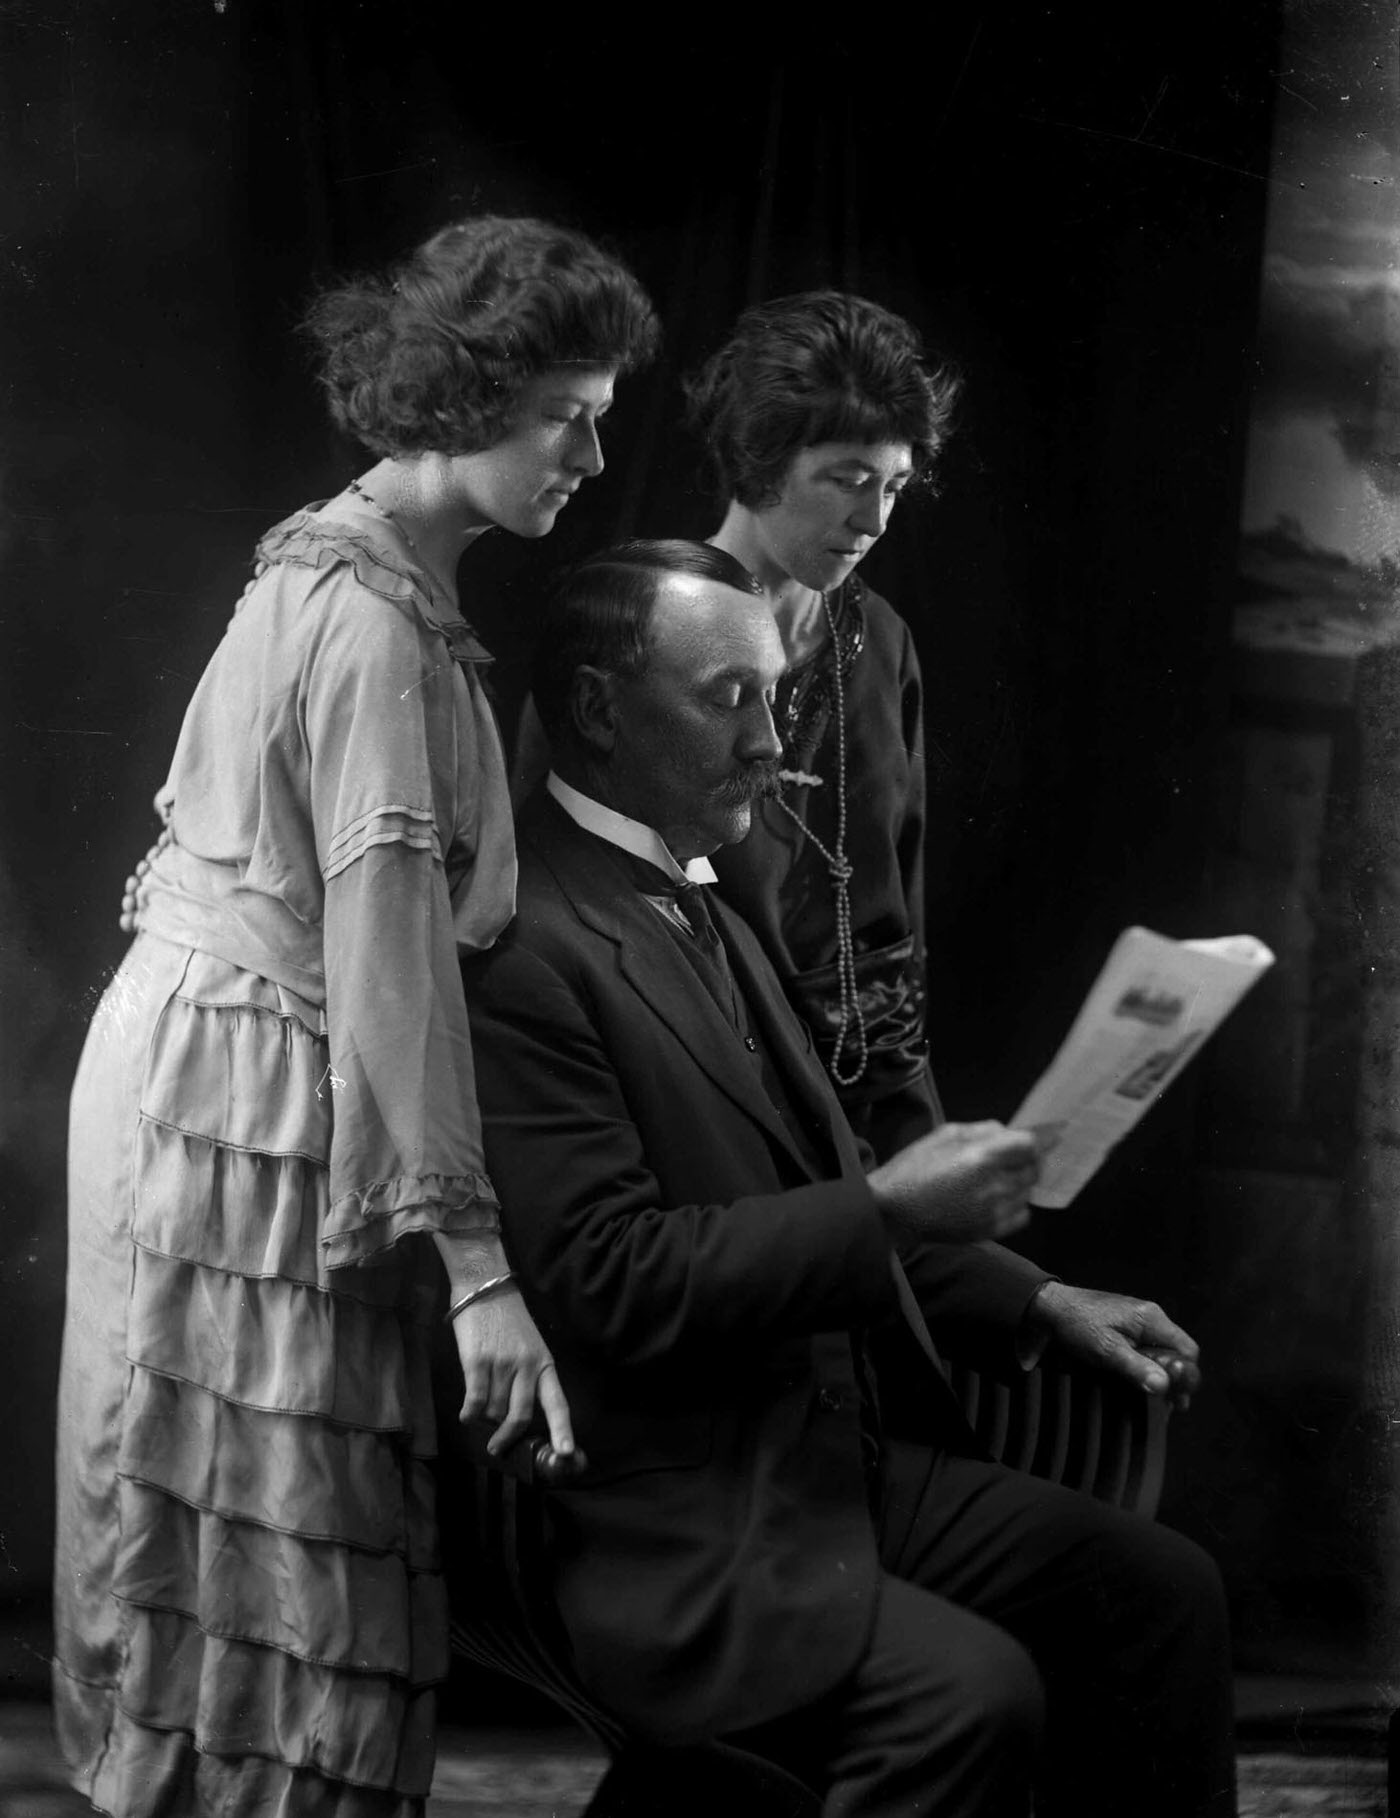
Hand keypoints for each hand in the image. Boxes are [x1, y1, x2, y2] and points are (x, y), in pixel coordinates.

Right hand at [448, 1285, 582, 1468]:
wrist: (485, 1286)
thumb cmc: (507, 1319)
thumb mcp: (529, 1345)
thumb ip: (526, 1377)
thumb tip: (510, 1415)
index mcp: (544, 1363)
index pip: (557, 1402)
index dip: (562, 1430)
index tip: (566, 1453)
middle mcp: (527, 1366)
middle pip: (521, 1416)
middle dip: (508, 1438)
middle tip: (497, 1448)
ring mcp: (502, 1363)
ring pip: (494, 1411)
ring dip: (485, 1419)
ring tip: (479, 1411)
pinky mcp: (477, 1361)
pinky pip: (475, 1401)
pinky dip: (470, 1414)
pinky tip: (466, 1415)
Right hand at [868, 1120, 1041, 1243]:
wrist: (894, 1209)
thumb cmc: (914, 1167)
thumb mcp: (945, 1134)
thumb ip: (982, 1130)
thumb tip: (1008, 1132)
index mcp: (982, 1157)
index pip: (1030, 1146)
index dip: (1038, 1139)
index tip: (1041, 1137)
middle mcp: (994, 1185)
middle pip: (1034, 1169)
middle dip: (1029, 1159)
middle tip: (1015, 1156)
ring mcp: (994, 1211)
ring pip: (1028, 1192)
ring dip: (1021, 1181)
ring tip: (1000, 1178)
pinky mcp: (990, 1231)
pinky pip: (1022, 1215)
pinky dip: (1017, 1204)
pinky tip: (1000, 1199)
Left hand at [1025, 1282, 1200, 1407]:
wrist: (1048, 1308)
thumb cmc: (1076, 1324)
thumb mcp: (1106, 1350)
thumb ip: (1137, 1367)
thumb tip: (1164, 1387)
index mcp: (1151, 1318)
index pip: (1187, 1350)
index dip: (1186, 1377)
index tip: (1176, 1400)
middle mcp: (1150, 1317)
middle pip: (1177, 1353)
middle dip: (1174, 1379)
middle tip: (1165, 1406)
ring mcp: (1138, 1322)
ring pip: (1162, 1353)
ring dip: (1159, 1375)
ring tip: (1151, 1398)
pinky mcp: (1126, 1328)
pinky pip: (1147, 1349)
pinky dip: (1146, 1367)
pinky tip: (1137, 1382)